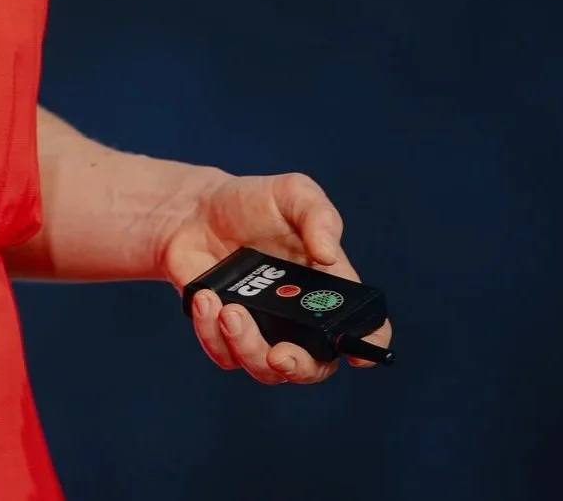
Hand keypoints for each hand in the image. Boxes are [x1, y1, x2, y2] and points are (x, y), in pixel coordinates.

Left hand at [157, 170, 392, 384]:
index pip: (360, 328)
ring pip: (264, 369)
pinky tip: (206, 299)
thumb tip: (328, 255)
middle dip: (300, 368)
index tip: (358, 355)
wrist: (195, 210)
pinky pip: (222, 353)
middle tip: (280, 354)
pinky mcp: (222, 333)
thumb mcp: (292, 193)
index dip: (367, 346)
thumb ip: (318, 215)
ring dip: (247, 348)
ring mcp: (260, 330)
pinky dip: (211, 333)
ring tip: (228, 310)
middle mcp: (298, 318)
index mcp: (326, 288)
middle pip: (314, 366)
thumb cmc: (252, 202)